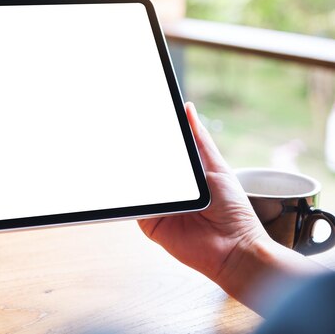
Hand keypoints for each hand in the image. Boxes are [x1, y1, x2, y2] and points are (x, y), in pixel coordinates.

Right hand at [139, 103, 325, 313]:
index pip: (160, 153)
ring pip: (137, 186)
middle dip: (134, 153)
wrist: (235, 248)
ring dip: (131, 174)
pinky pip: (135, 207)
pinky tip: (130, 184)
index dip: (148, 138)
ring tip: (122, 156)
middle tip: (122, 134)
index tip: (136, 120)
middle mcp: (168, 191)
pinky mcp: (149, 223)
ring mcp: (157, 206)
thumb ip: (199, 140)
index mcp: (183, 176)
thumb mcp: (216, 166)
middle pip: (144, 168)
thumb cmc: (233, 210)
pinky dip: (130, 197)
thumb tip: (188, 109)